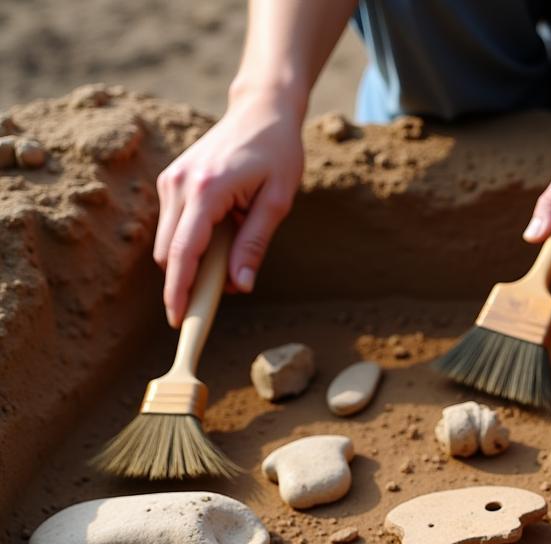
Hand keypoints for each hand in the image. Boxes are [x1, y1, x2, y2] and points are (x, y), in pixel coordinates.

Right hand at [154, 90, 303, 326]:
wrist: (261, 110)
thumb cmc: (277, 154)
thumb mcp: (276, 203)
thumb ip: (254, 245)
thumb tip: (240, 286)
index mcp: (205, 190)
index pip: (183, 253)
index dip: (179, 291)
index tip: (178, 321)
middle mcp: (179, 184)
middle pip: (168, 254)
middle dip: (189, 283)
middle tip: (225, 292)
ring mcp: (171, 180)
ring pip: (168, 243)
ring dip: (193, 263)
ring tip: (232, 257)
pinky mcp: (172, 181)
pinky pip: (173, 227)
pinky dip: (192, 244)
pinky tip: (222, 239)